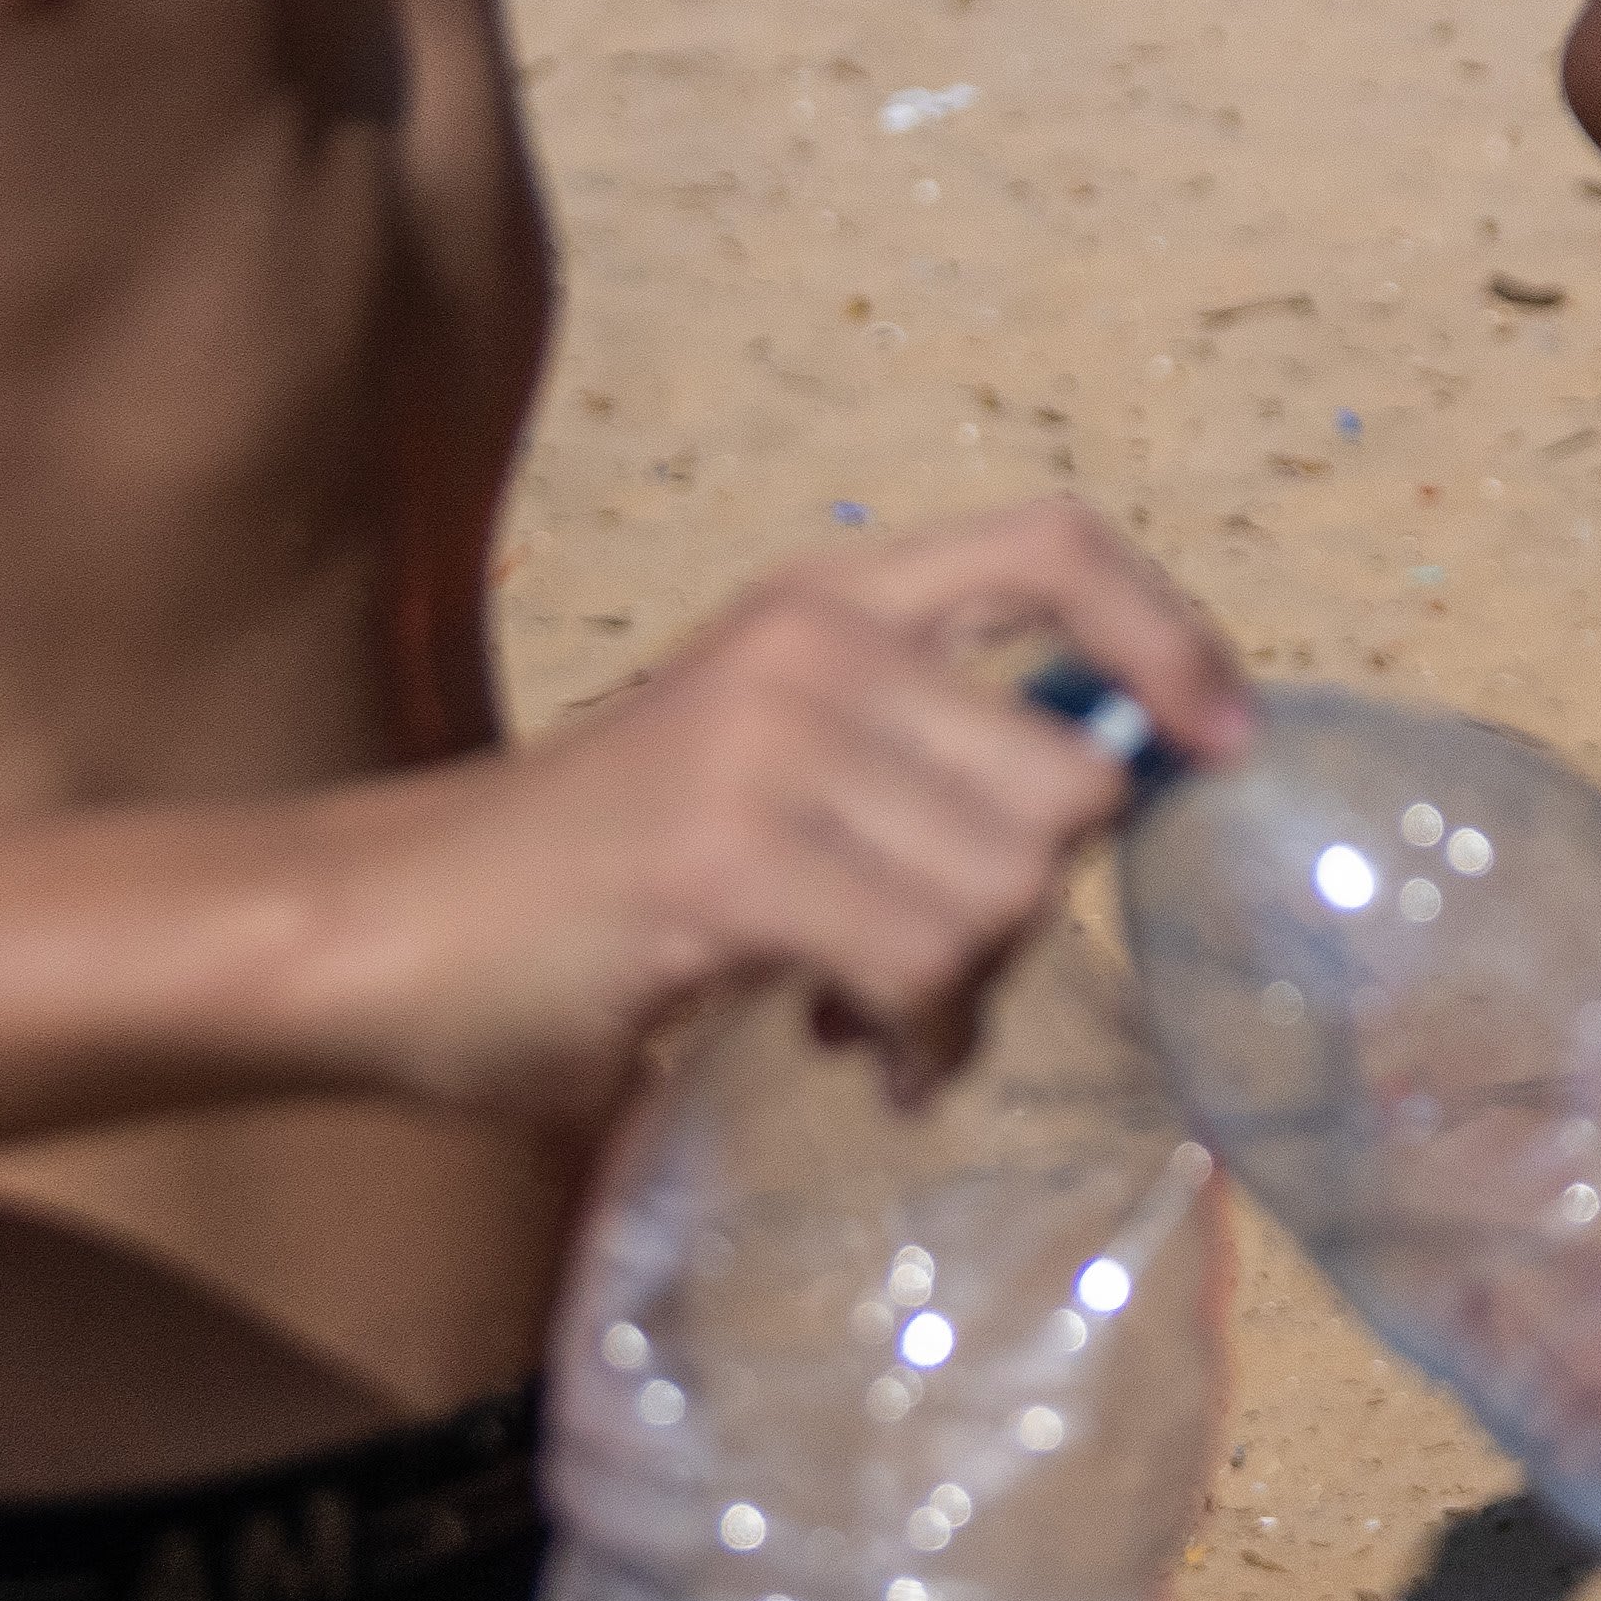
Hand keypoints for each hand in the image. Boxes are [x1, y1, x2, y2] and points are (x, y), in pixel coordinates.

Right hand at [338, 504, 1253, 1119]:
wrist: (373, 930)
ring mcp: (763, 745)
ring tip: (881, 1017)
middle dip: (1033, 904)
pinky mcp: (722, 861)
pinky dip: (921, 1039)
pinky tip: (864, 1054)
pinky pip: (922, 965)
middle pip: (1068, 781)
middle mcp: (807, 646)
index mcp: (826, 603)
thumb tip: (1121, 803)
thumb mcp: (772, 765)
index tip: (1227, 741)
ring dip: (967, 991)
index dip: (1171, 634)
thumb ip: (923, 763)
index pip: (1056, 546)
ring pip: (1007, 890)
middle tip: (940, 969)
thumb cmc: (591, 873)